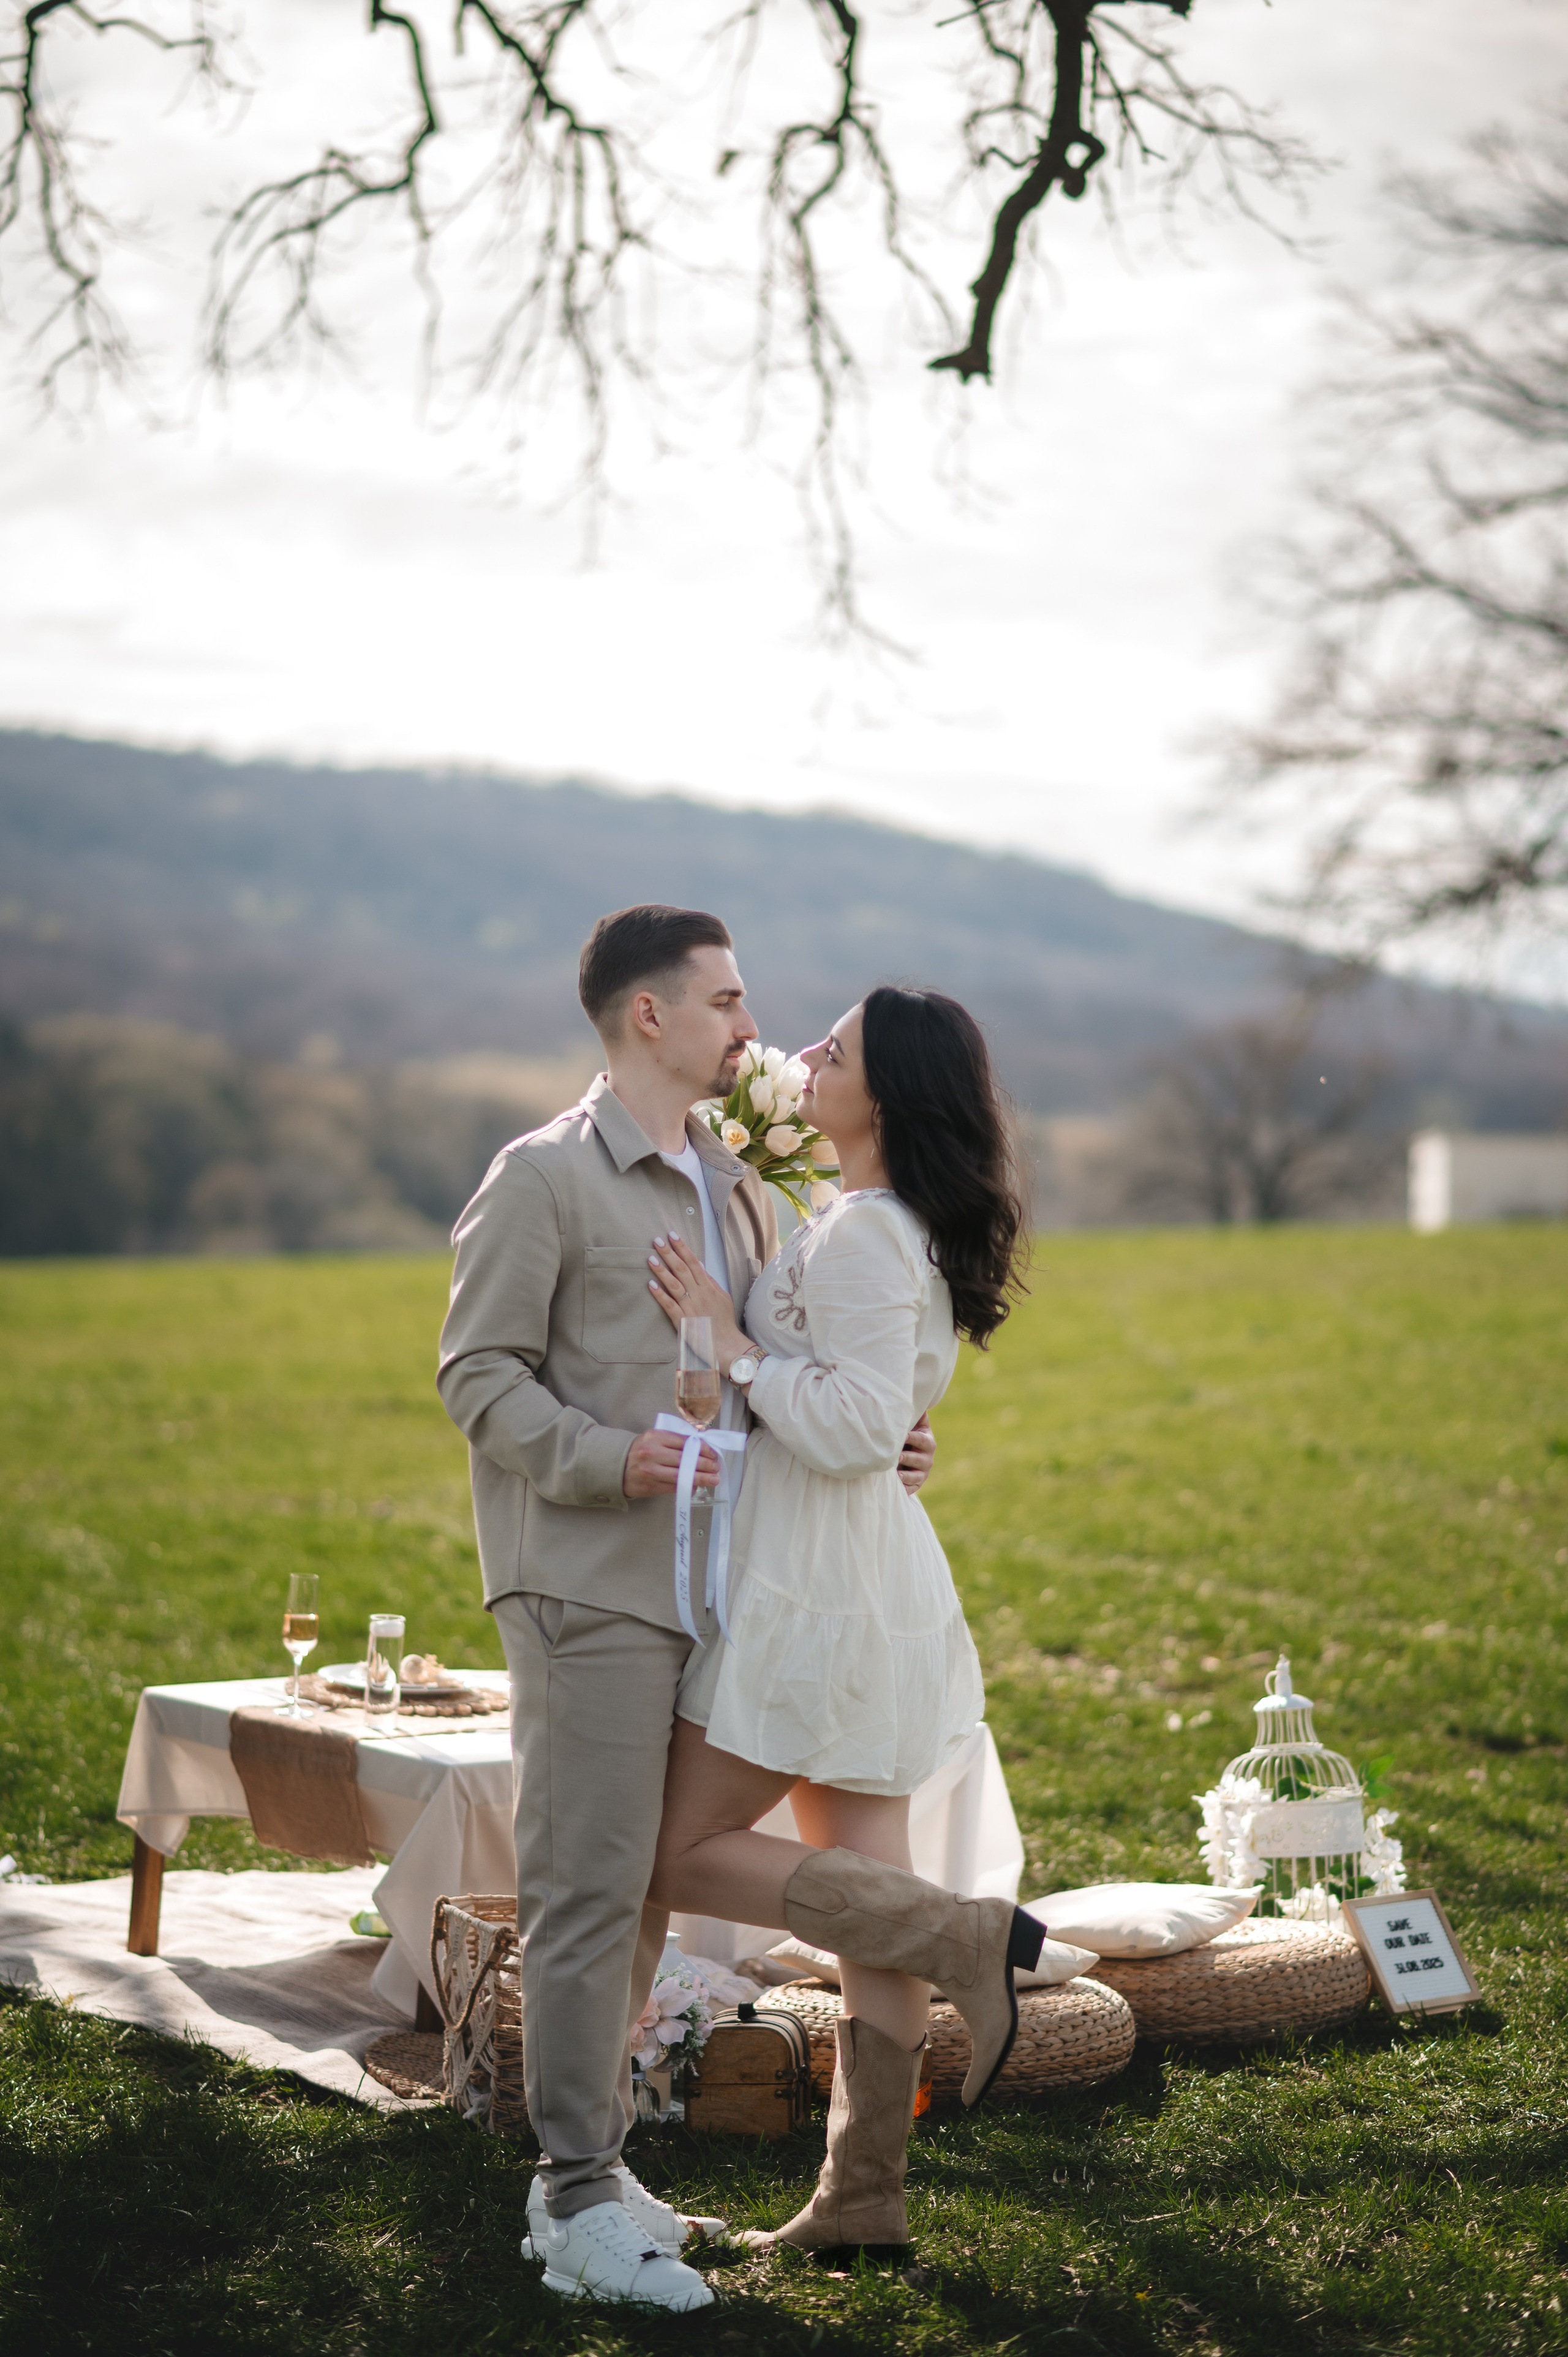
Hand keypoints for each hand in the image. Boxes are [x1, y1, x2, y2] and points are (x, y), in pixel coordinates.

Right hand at [624, 1429, 720, 1498]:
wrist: (618, 1467)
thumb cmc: (642, 1451)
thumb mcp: (655, 1439)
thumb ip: (675, 1440)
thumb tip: (702, 1446)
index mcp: (655, 1436)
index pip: (684, 1442)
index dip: (702, 1448)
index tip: (713, 1454)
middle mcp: (651, 1453)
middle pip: (684, 1459)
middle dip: (704, 1464)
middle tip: (716, 1467)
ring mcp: (650, 1471)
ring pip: (680, 1476)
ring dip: (700, 1478)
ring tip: (713, 1479)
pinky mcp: (649, 1486)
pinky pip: (673, 1487)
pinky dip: (687, 1487)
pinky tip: (696, 1486)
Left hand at [646, 1231, 749, 1373]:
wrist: (727, 1345)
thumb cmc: (724, 1322)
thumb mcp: (722, 1298)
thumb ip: (710, 1281)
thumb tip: (700, 1265)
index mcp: (708, 1287)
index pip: (694, 1263)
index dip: (682, 1248)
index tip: (672, 1235)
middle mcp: (699, 1294)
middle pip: (682, 1270)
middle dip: (669, 1254)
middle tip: (657, 1240)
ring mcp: (690, 1307)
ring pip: (674, 1285)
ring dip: (662, 1271)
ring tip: (650, 1258)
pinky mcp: (683, 1321)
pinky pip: (670, 1305)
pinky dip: (660, 1295)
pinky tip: (650, 1285)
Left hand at [898, 1413, 934, 1495]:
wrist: (910, 1458)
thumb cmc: (910, 1437)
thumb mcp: (916, 1426)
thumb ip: (917, 1415)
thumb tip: (917, 1396)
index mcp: (928, 1442)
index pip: (922, 1440)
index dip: (913, 1437)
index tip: (903, 1435)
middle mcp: (928, 1459)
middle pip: (919, 1459)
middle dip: (908, 1457)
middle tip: (896, 1456)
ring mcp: (923, 1473)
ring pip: (916, 1475)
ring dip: (906, 1475)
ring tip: (896, 1473)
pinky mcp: (916, 1484)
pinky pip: (911, 1488)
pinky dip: (904, 1487)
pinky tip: (896, 1485)